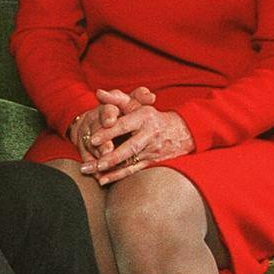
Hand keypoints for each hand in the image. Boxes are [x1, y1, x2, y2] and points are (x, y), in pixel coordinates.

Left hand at [76, 89, 193, 183]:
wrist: (181, 132)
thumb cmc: (150, 116)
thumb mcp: (136, 104)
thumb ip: (116, 99)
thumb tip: (98, 93)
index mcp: (144, 117)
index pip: (124, 125)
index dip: (109, 132)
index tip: (93, 139)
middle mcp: (149, 134)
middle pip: (129, 148)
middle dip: (111, 157)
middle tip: (94, 163)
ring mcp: (152, 150)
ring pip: (130, 162)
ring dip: (110, 170)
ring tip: (91, 172)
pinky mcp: (152, 162)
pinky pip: (133, 171)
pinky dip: (118, 176)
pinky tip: (103, 180)